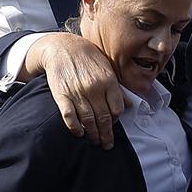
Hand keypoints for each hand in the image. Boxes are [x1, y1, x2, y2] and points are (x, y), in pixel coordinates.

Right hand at [26, 34, 129, 148]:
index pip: (116, 109)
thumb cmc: (88, 58)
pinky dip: (74, 127)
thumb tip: (129, 105)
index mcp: (108, 82)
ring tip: (96, 142)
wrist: (62, 47)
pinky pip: (69, 115)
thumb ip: (117, 88)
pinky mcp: (61, 94)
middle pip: (104, 118)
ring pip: (88, 120)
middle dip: (106, 134)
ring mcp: (77, 92)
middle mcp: (94, 88)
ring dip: (93, 134)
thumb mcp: (107, 69)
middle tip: (107, 144)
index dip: (116, 120)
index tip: (114, 126)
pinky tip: (79, 133)